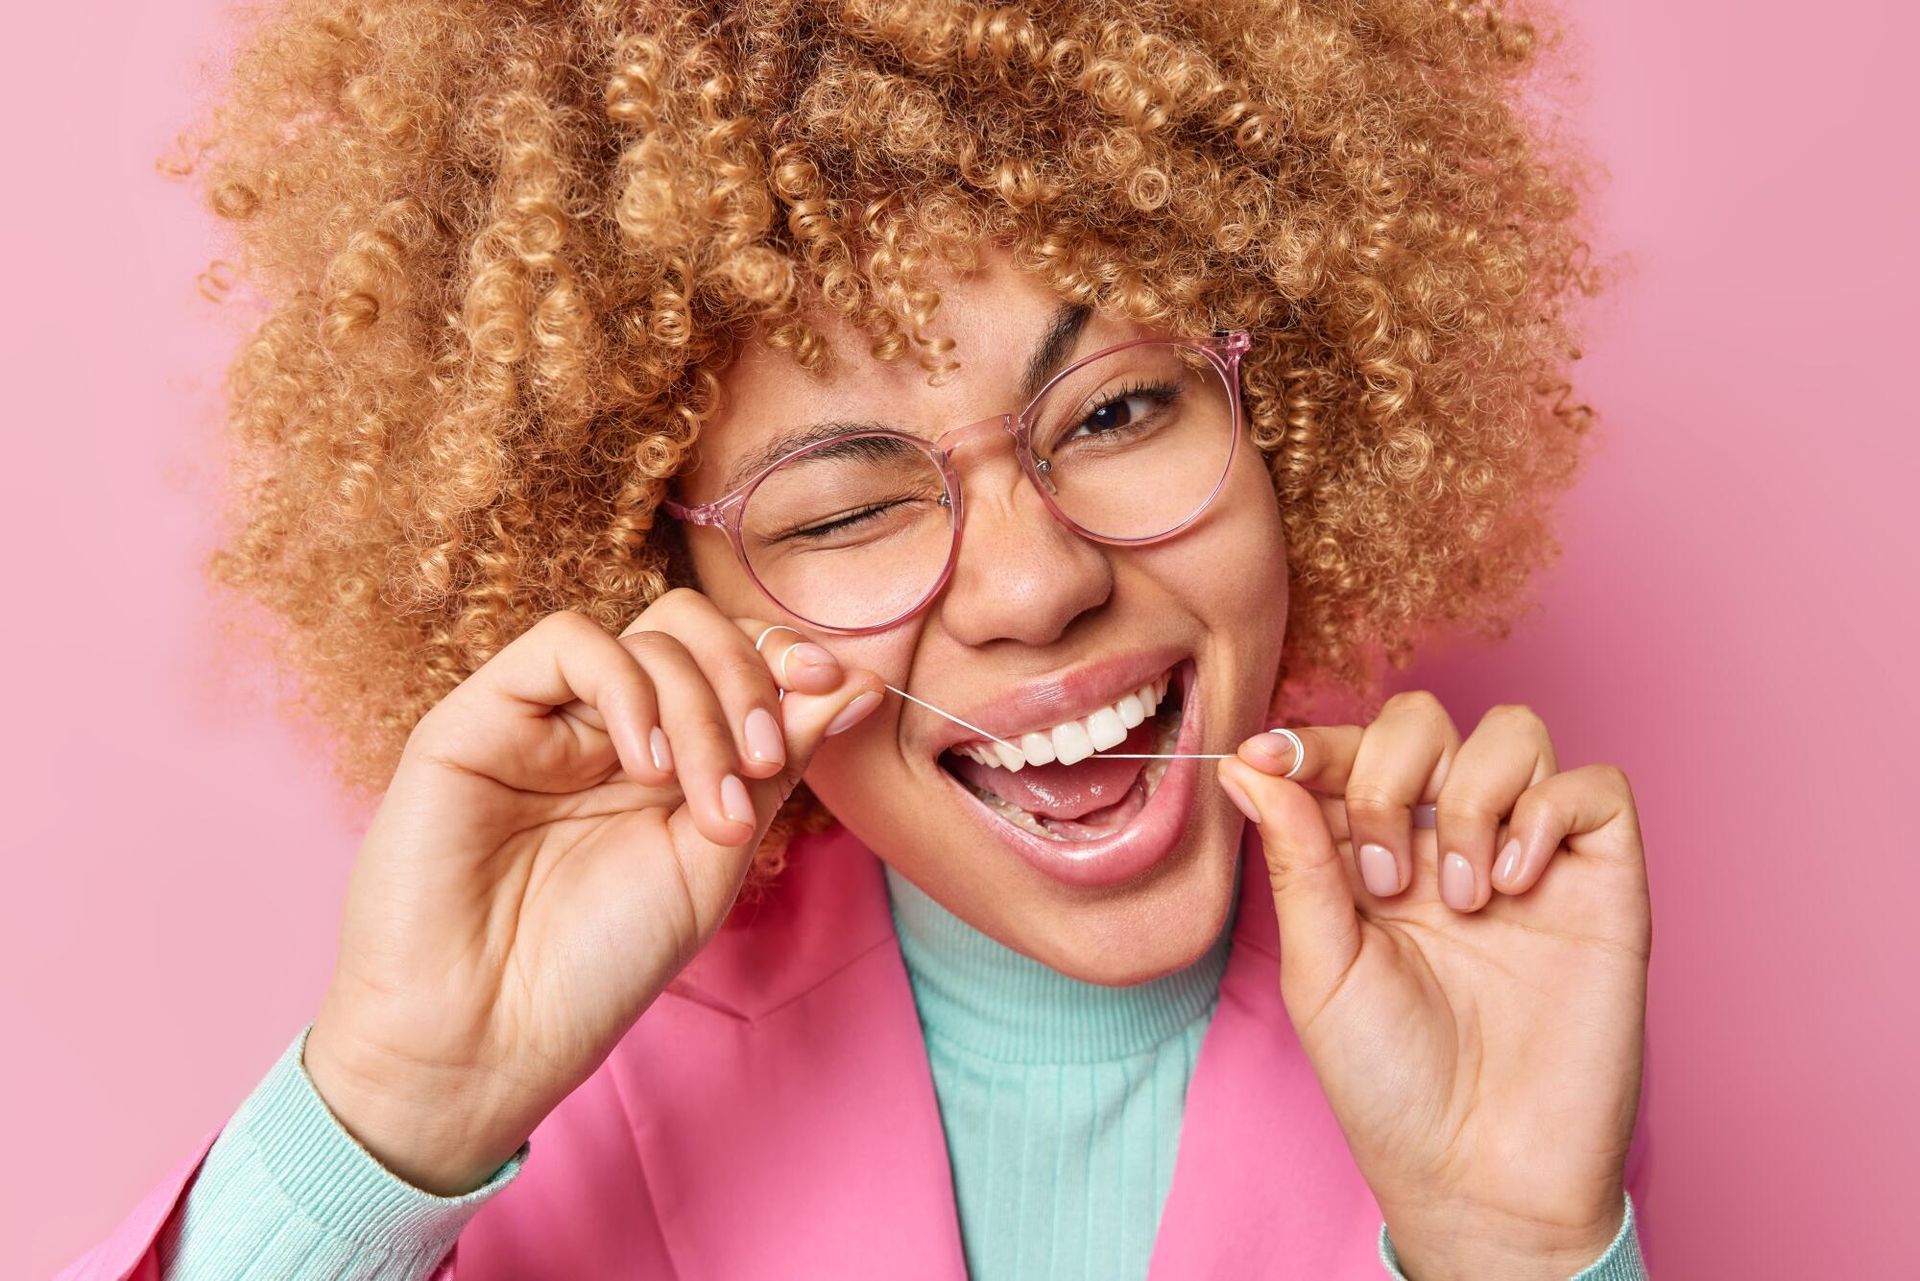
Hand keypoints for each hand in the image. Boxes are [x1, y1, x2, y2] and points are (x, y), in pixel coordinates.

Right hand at [304, 591, 882, 1195]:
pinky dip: (629, 688)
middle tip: (764, 762)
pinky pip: (568, 642)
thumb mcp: (715, 859)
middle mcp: (604, 727)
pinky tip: (644, 766)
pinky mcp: (478, 715)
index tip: (834, 685)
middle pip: (692, 629)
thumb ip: (778, 768)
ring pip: (645, 637)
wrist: (485, 1035)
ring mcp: (544, 718)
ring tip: (705, 801)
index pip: (731, 659)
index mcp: (664, 758)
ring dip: (702, 707)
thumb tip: (858, 685)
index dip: (784, 656)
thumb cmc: (597, 966)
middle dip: (750, 678)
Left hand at [1216, 693, 1648, 1280]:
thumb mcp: (1319, 968)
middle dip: (1387, 771)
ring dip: (1469, 795)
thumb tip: (1247, 765)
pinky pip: (1596, 784)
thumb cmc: (1390, 1084)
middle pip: (1427, 719)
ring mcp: (1531, 855)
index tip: (1268, 759)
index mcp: (1372, 854)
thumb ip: (1295, 859)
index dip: (1309, 740)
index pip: (1348, 750)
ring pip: (1513, 732)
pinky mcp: (1604, 882)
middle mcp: (1450, 840)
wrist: (1480, 1172)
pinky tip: (1513, 884)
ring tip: (1458, 896)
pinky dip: (1547, 811)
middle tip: (1385, 877)